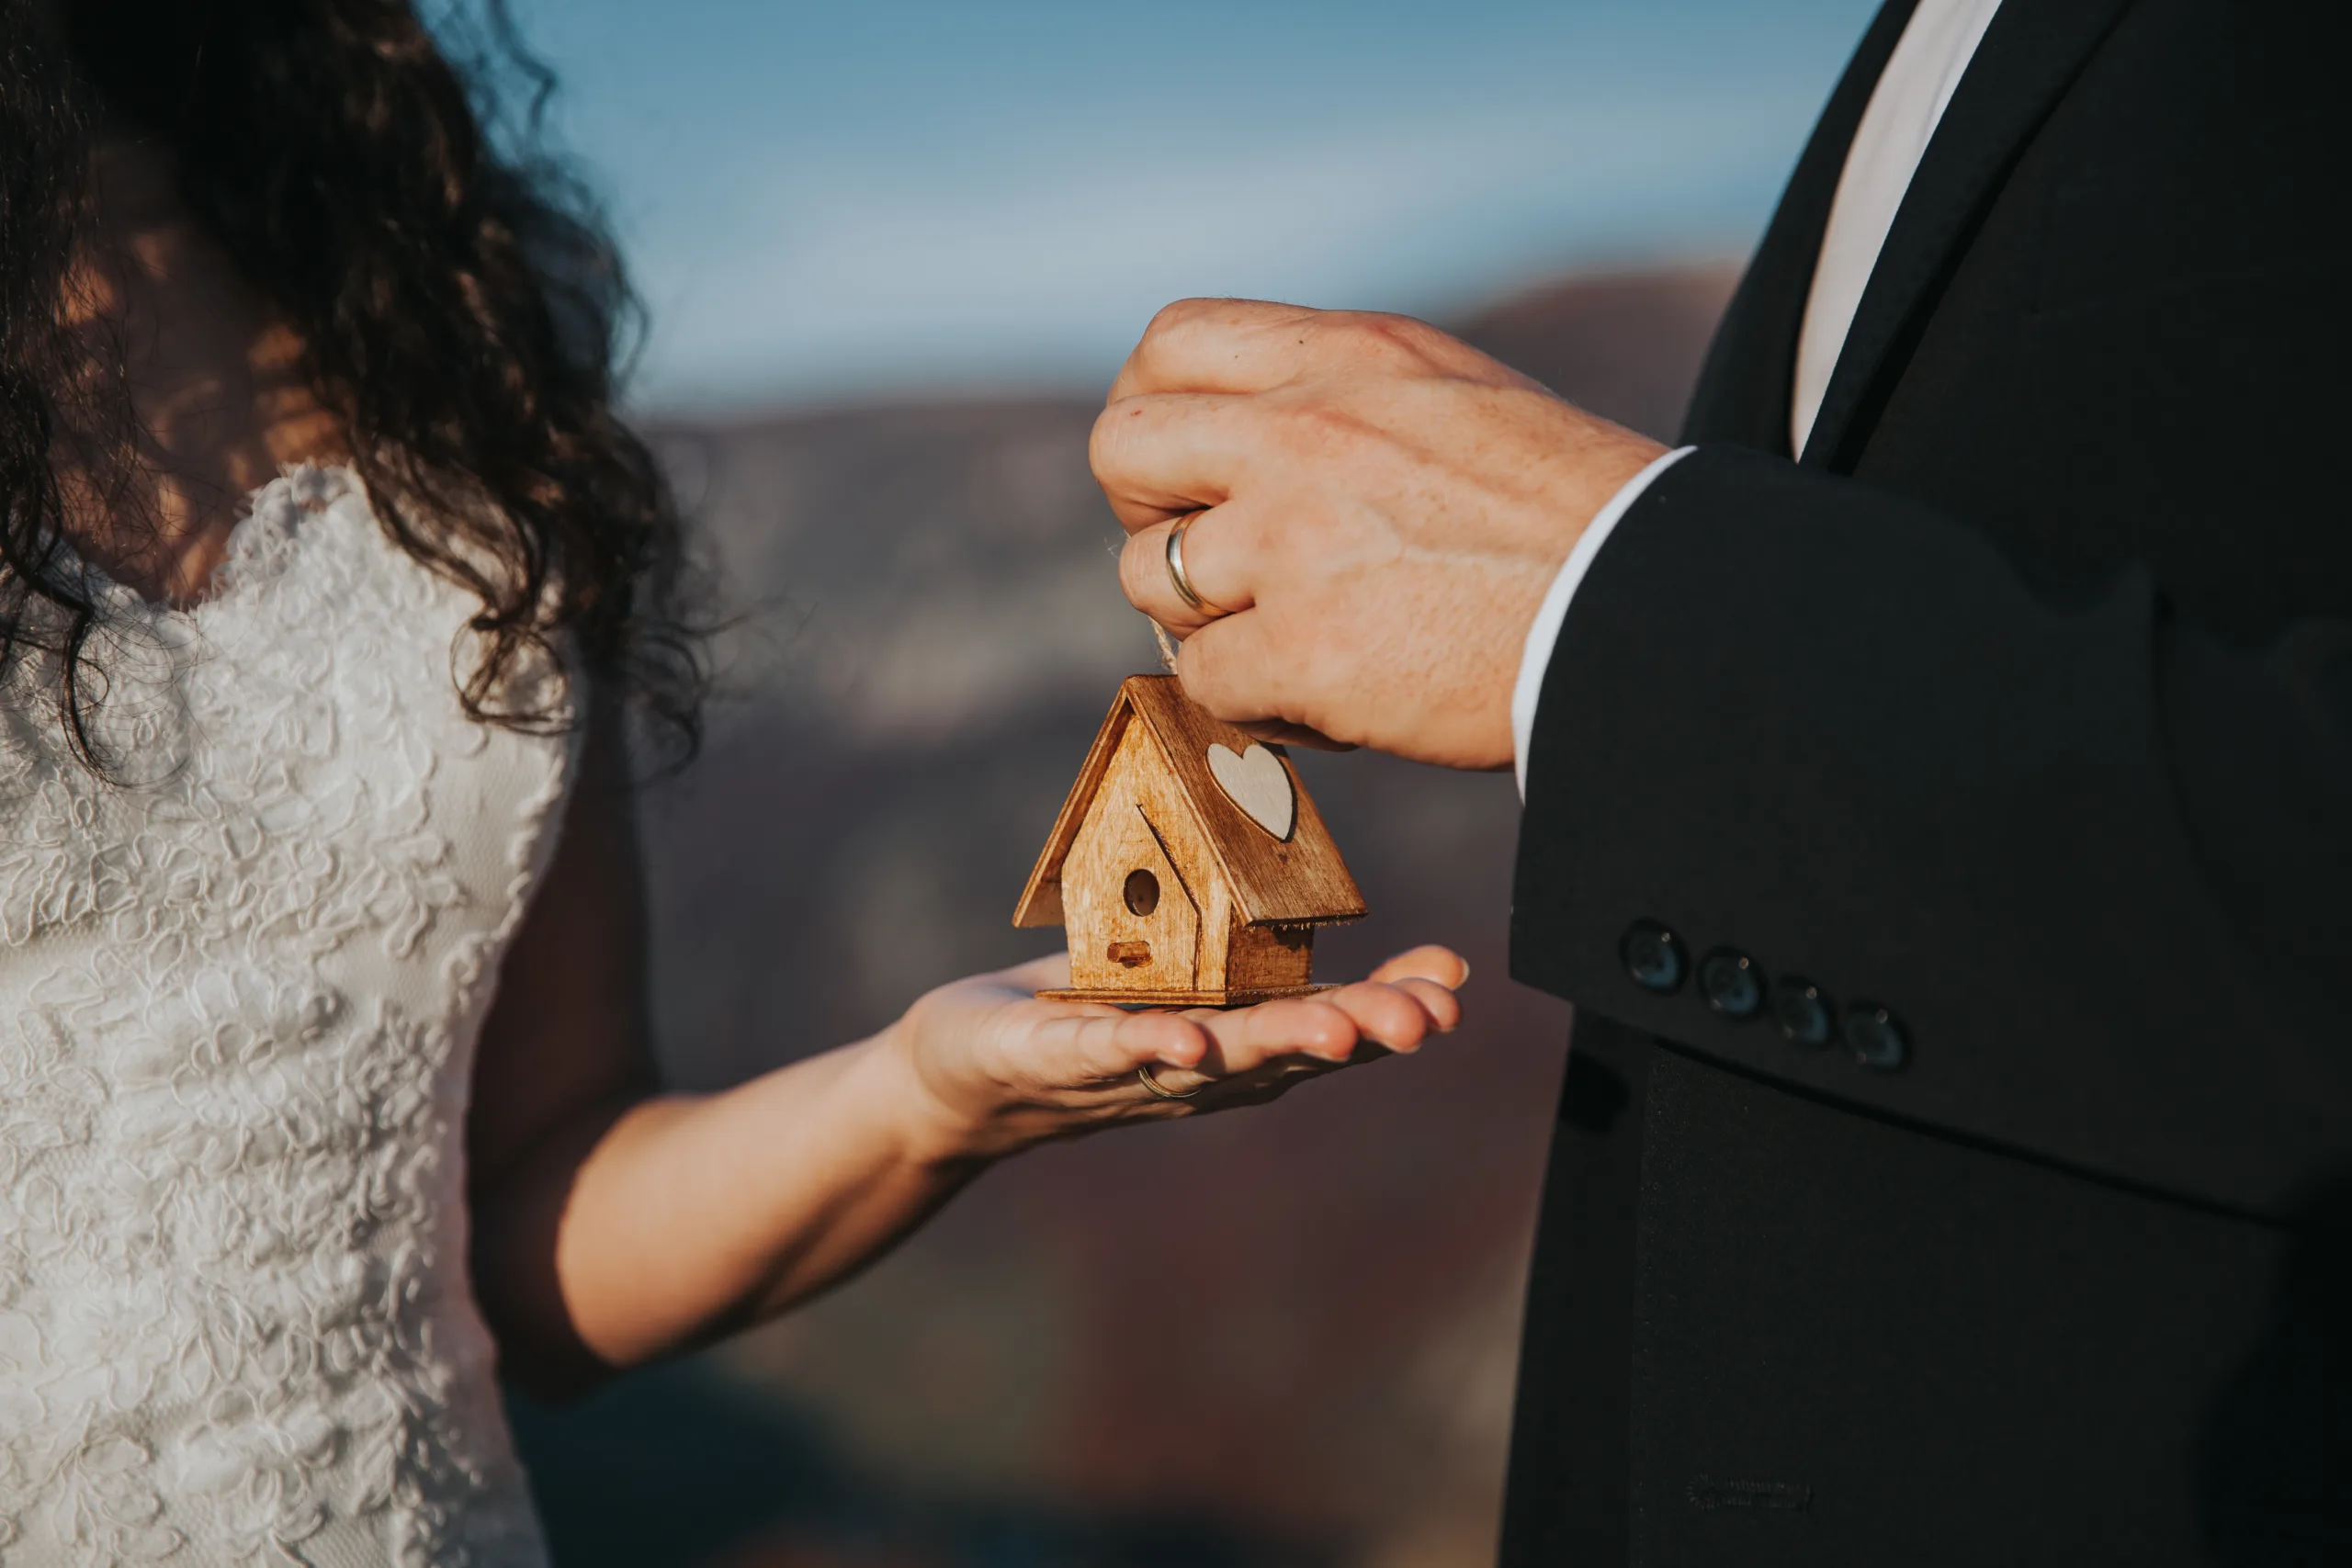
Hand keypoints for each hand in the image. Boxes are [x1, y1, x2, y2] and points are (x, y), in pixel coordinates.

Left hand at [884, 945, 1468, 1161]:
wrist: (961, 1072)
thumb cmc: (1086, 1015)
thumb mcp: (1190, 981)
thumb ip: (1267, 958)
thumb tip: (1310, 905)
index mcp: (1234, 1037)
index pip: (1325, 1024)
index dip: (1391, 1010)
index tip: (1452, 989)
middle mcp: (1196, 1066)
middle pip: (1286, 1050)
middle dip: (1357, 1033)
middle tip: (1422, 1021)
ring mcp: (1127, 1069)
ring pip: (1213, 1059)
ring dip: (1276, 1044)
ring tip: (1337, 1028)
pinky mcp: (1052, 1060)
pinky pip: (1106, 1055)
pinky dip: (1147, 1051)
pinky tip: (1188, 1042)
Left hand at [1094, 299, 1665, 768]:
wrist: (1653, 607)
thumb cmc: (1572, 514)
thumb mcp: (1454, 396)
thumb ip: (1343, 397)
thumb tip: (1241, 433)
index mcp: (1345, 358)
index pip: (1170, 343)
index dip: (1154, 411)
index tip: (1185, 469)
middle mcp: (1304, 432)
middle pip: (1121, 449)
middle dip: (1144, 513)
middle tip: (1207, 562)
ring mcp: (1294, 542)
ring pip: (1149, 577)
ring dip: (1205, 621)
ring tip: (1292, 642)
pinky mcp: (1305, 650)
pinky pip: (1204, 679)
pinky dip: (1251, 702)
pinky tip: (1324, 702)